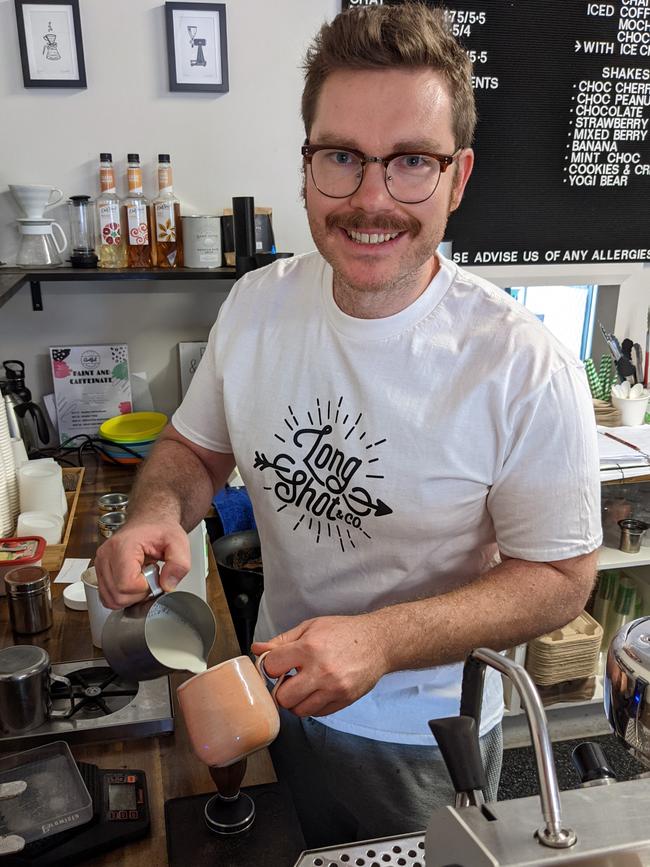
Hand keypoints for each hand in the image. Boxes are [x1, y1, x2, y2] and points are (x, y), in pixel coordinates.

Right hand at [94, 518, 190, 608]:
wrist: (150, 521)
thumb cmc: (160, 529)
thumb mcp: (178, 542)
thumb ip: (179, 564)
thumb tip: (167, 585)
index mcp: (122, 546)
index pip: (126, 585)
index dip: (145, 588)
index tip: (155, 575)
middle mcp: (106, 555)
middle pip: (117, 595)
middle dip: (138, 594)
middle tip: (150, 577)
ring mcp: (100, 563)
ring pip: (110, 599)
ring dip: (130, 597)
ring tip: (142, 578)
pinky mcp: (100, 570)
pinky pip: (107, 597)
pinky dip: (122, 596)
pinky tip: (133, 582)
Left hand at [251, 614, 389, 717]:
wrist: (378, 642)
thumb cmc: (343, 632)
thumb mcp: (310, 627)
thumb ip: (282, 641)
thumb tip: (257, 649)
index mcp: (309, 648)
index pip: (271, 667)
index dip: (270, 666)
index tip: (276, 665)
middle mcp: (321, 671)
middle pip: (282, 697)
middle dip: (281, 689)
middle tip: (290, 679)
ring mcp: (334, 688)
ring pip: (299, 710)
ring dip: (296, 700)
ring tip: (304, 685)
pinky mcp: (344, 700)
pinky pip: (317, 713)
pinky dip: (312, 705)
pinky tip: (317, 690)